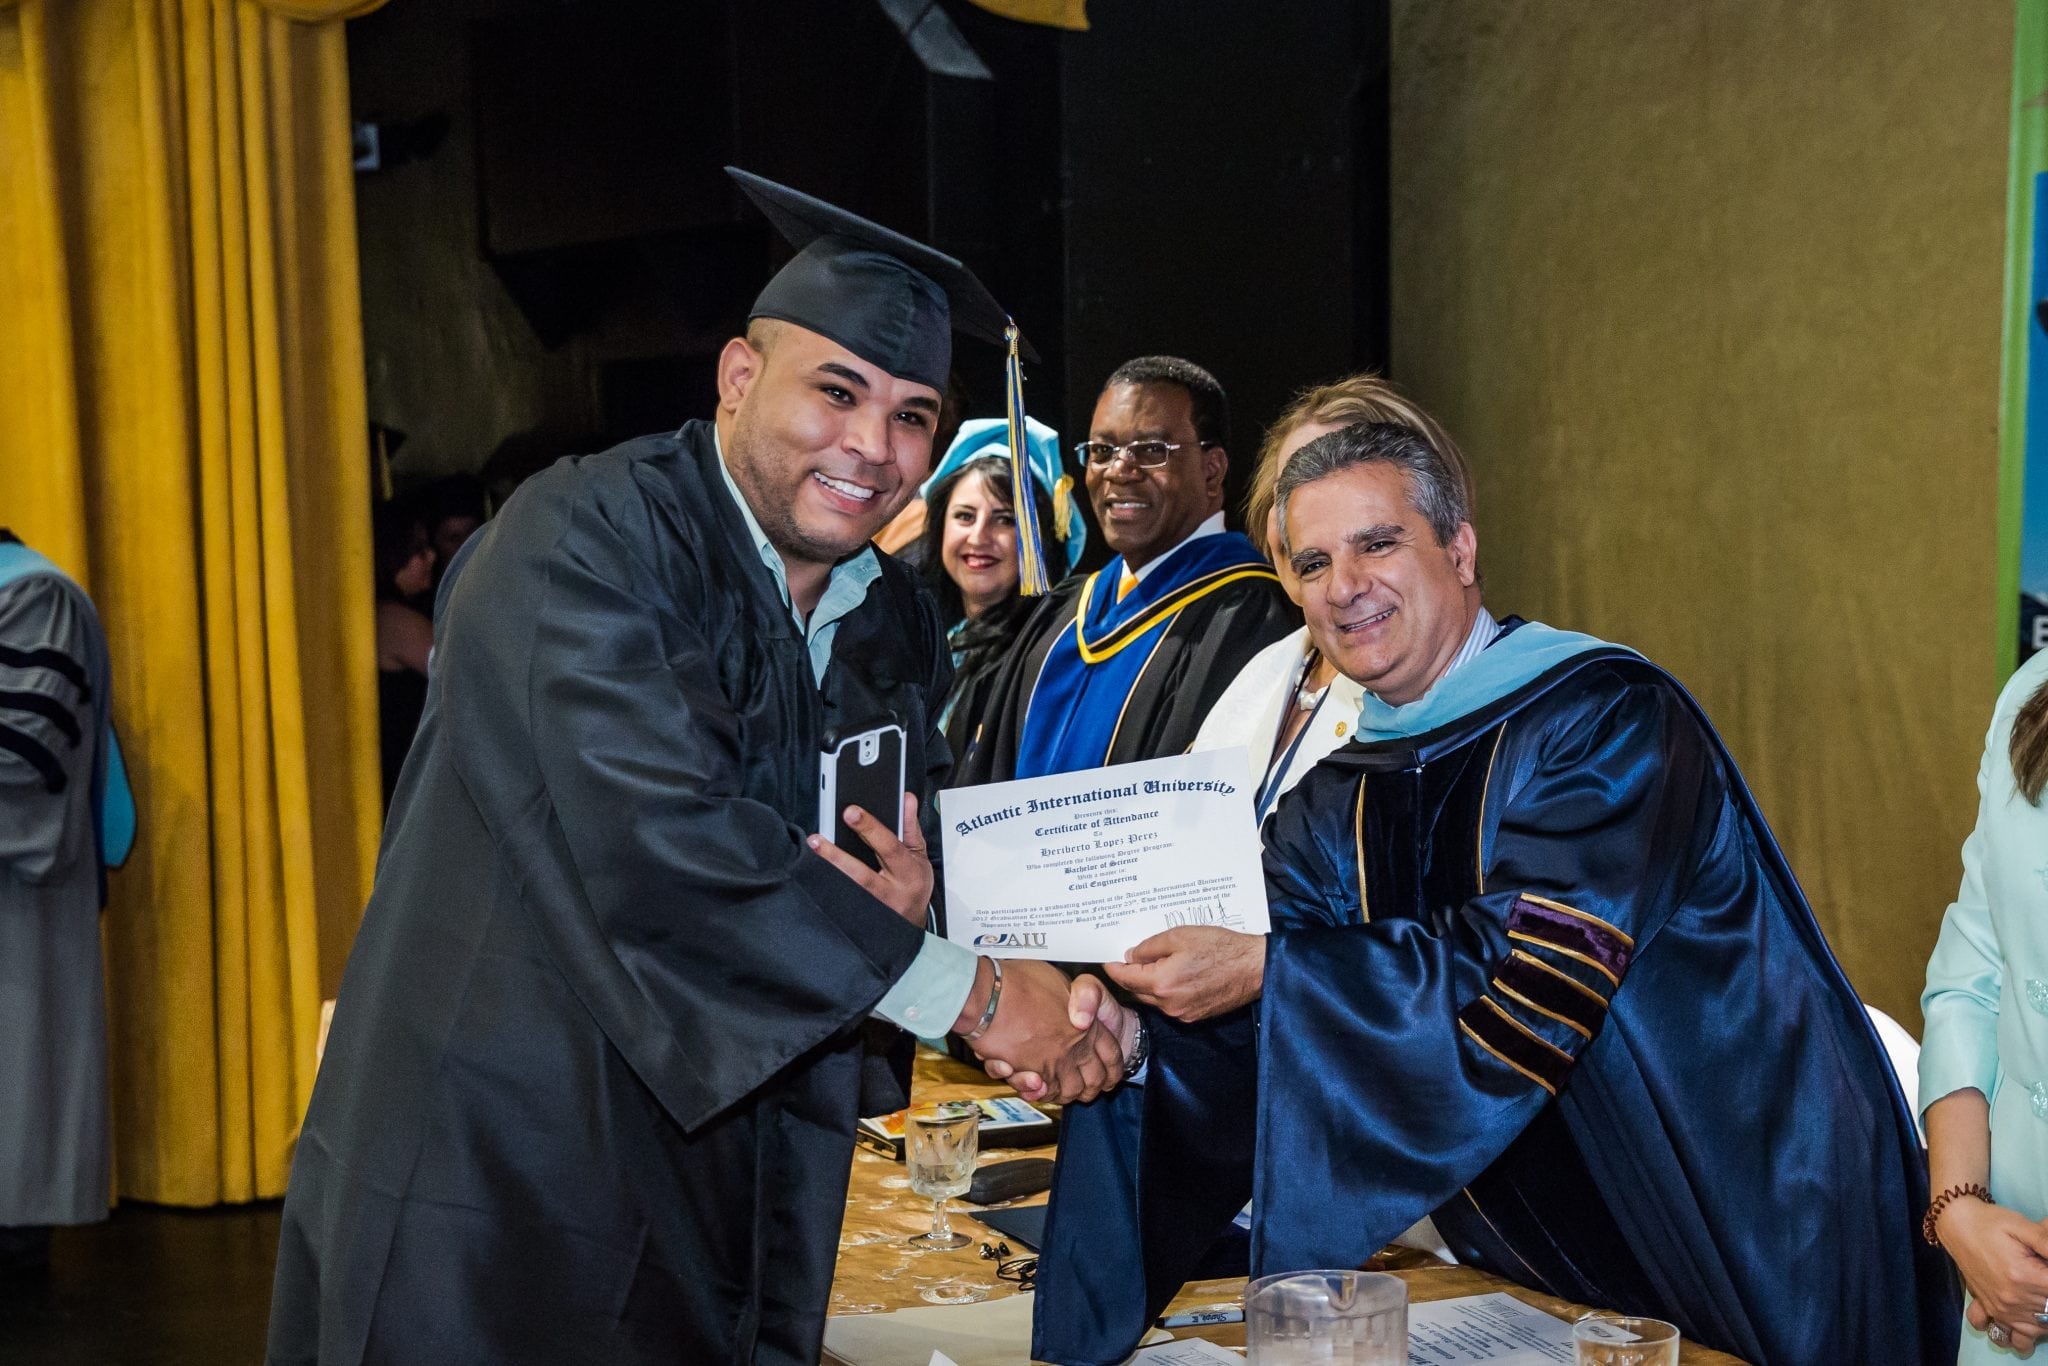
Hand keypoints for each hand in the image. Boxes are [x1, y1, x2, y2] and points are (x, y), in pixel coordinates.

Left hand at [807, 794, 931, 925]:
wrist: (911, 921)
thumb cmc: (914, 883)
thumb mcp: (918, 853)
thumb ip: (910, 826)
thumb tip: (906, 798)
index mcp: (908, 872)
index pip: (889, 847)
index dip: (870, 829)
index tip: (850, 812)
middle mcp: (890, 892)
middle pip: (862, 875)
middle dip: (838, 856)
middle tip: (817, 838)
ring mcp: (873, 907)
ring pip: (848, 891)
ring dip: (828, 870)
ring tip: (813, 849)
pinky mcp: (859, 915)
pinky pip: (841, 902)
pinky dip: (827, 886)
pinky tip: (813, 871)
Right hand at [958, 960, 1126, 1104]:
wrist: (987, 996)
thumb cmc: (1018, 983)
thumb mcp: (1060, 980)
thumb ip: (1077, 997)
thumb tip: (1080, 1014)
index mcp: (1088, 1027)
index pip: (1112, 1055)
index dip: (1113, 1067)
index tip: (1110, 1074)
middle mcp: (1074, 1050)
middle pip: (1094, 1080)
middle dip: (1091, 1086)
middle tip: (1087, 1086)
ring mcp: (1053, 1065)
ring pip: (1068, 1091)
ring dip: (1065, 1092)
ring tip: (1058, 1084)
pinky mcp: (1030, 1075)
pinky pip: (1042, 1094)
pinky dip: (1040, 1092)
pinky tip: (1034, 1083)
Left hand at [1104, 926, 1265, 1021]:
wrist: (1255, 968)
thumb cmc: (1221, 948)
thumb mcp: (1180, 936)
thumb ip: (1150, 947)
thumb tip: (1131, 955)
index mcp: (1162, 983)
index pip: (1125, 978)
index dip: (1113, 967)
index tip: (1107, 958)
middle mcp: (1168, 1004)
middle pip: (1136, 991)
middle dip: (1130, 976)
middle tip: (1129, 958)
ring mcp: (1182, 1013)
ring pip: (1153, 999)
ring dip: (1148, 984)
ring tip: (1153, 963)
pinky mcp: (1195, 1016)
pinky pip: (1170, 1004)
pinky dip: (1166, 991)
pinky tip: (1174, 974)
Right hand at [1941, 1198, 2047, 1352]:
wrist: (1956, 1225)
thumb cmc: (1991, 1223)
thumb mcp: (2023, 1226)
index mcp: (2024, 1277)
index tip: (2044, 1269)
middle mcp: (2013, 1299)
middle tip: (2040, 1275)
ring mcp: (2001, 1308)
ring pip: (2039, 1328)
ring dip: (2044, 1316)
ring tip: (2039, 1296)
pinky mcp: (1991, 1310)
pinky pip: (2013, 1335)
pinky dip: (2024, 1335)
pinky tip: (2027, 1318)